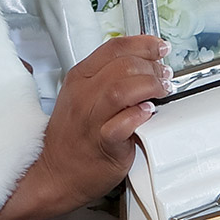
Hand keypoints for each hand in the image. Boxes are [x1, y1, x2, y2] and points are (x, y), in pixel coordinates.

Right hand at [0, 34, 171, 219]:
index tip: (159, 48)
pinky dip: (139, 115)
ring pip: (121, 88)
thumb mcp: (81, 98)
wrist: (54, 174)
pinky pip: (122, 124)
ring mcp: (91, 119)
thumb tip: (143, 67)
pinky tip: (148, 113)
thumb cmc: (71, 139)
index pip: (114, 48)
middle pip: (122, 65)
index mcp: (80, 78)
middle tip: (165, 75)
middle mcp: (84, 95)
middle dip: (151, 66)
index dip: (143, 44)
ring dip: (149, 85)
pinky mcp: (102, 143)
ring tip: (162, 91)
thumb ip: (107, 80)